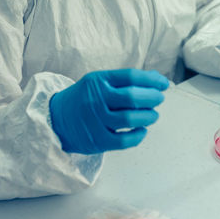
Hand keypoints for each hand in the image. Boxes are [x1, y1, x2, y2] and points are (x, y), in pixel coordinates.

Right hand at [49, 69, 168, 153]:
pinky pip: (124, 141)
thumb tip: (158, 80)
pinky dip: (138, 135)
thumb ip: (125, 81)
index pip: (131, 77)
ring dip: (148, 116)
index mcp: (98, 82)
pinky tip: (142, 130)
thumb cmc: (84, 99)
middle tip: (159, 99)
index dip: (152, 80)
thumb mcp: (99, 82)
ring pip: (130, 119)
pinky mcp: (98, 141)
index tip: (163, 84)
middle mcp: (95, 100)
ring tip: (153, 115)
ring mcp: (96, 121)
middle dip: (152, 97)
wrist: (55, 119)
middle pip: (132, 97)